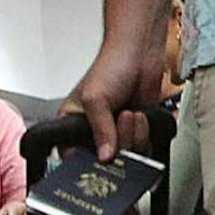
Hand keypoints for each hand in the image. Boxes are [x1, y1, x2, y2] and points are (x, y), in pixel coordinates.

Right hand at [68, 42, 167, 163]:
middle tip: (119, 120)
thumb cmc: (112, 65)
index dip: (84, 159)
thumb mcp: (95, 98)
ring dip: (131, 135)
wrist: (140, 54)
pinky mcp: (135, 132)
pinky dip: (143, 133)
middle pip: (102, 160)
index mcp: (72, 122)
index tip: (97, 157)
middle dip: (116, 142)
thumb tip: (105, 157)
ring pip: (124, 156)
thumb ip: (100, 130)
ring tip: (130, 113)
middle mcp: (93, 130)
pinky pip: (141, 147)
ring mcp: (115, 132)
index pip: (71, 154)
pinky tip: (141, 115)